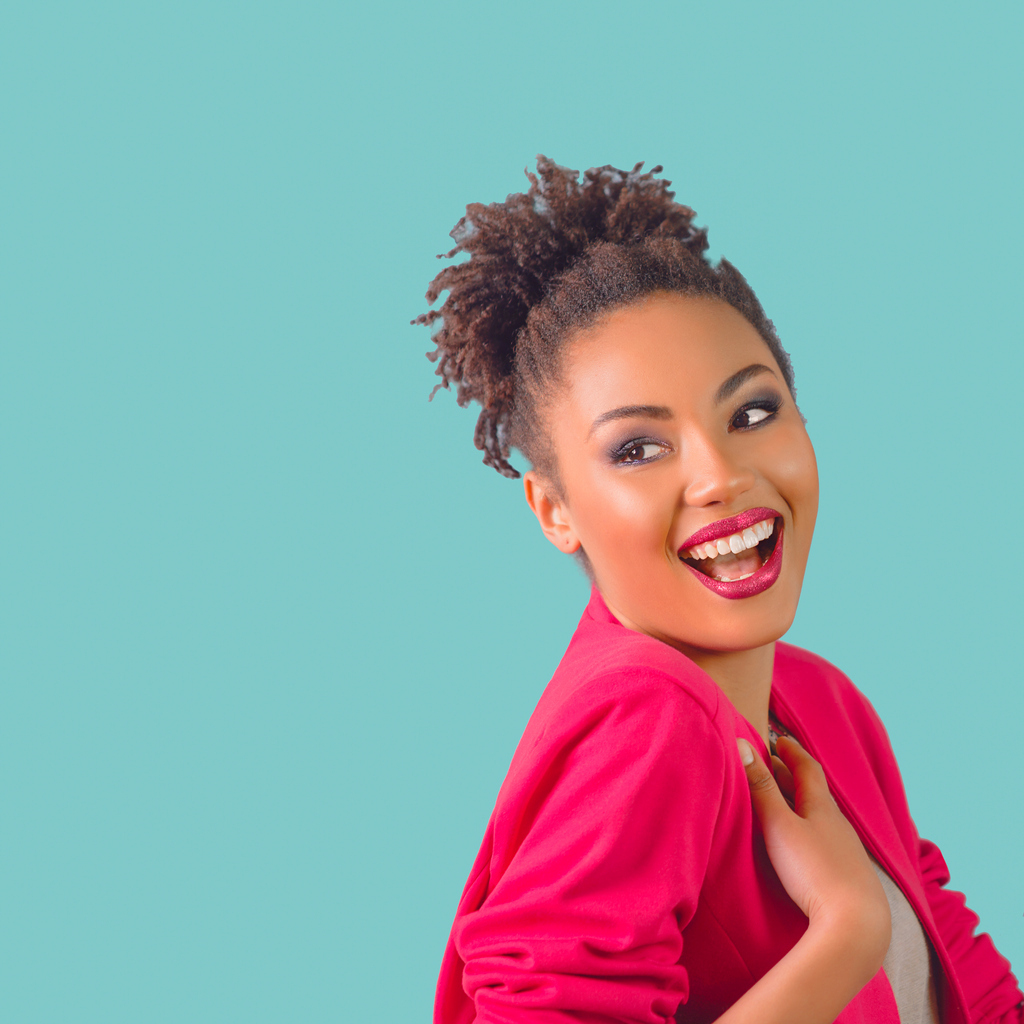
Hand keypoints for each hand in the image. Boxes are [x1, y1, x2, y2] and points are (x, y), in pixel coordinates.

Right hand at [737, 736, 890, 947]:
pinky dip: (808, 829)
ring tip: (781, 802)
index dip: (791, 751)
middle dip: (791, 775)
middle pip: (813, 790)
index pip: (807, 767)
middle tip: (769, 764)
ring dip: (800, 803)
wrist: (855, 924)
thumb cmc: (814, 870)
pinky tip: (802, 844)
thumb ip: (760, 787)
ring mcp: (845, 850)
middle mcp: (837, 823)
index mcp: (822, 806)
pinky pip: (824, 839)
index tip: (777, 739)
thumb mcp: (779, 825)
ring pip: (820, 816)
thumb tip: (742, 745)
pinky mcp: (846, 874)